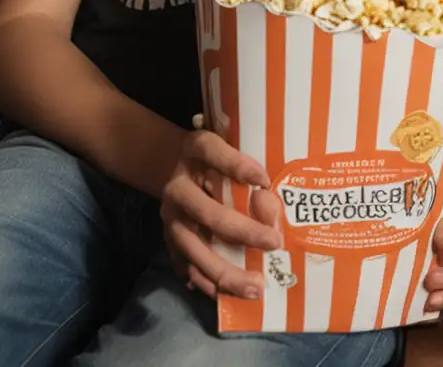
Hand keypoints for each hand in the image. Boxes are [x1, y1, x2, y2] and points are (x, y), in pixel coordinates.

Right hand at [160, 129, 284, 300]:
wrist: (171, 166)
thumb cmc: (213, 158)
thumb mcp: (227, 147)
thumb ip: (245, 166)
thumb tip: (267, 196)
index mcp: (194, 151)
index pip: (213, 152)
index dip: (237, 165)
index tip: (265, 180)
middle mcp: (177, 187)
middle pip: (209, 213)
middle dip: (244, 231)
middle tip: (274, 243)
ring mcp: (170, 218)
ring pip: (195, 250)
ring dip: (226, 272)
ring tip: (256, 287)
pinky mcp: (167, 241)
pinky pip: (186, 268)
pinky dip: (207, 283)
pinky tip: (230, 294)